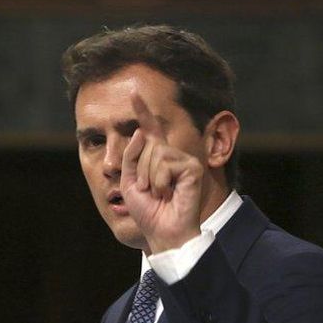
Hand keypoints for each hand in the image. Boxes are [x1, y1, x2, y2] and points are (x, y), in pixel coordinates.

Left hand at [119, 91, 204, 253]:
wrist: (163, 231)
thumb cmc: (148, 211)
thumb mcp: (130, 183)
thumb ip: (131, 157)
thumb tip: (141, 132)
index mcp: (155, 157)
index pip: (148, 130)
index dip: (142, 111)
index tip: (132, 91)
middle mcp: (170, 155)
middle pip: (145, 144)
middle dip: (139, 171)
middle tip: (150, 192)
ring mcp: (183, 159)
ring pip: (154, 154)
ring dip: (149, 179)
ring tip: (160, 194)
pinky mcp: (192, 167)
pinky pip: (164, 165)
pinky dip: (160, 182)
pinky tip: (169, 193)